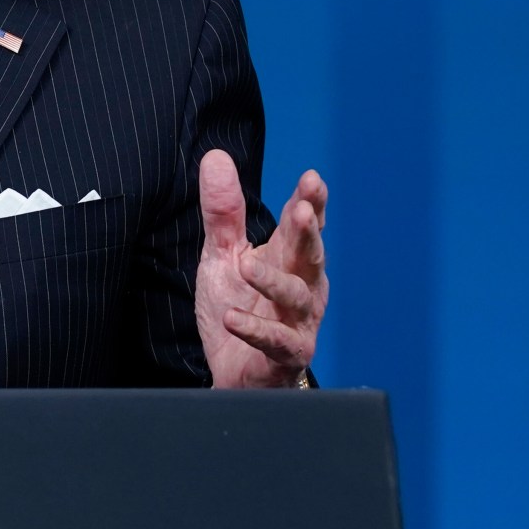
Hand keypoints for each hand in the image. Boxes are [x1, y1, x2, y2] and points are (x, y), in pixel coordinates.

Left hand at [195, 151, 327, 388]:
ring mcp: (298, 321)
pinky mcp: (287, 354)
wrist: (233, 371)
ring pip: (296, 297)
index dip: (310, 202)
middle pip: (310, 255)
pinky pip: (276, 341)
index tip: (312, 180)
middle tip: (302, 211)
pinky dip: (255, 329)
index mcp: (289, 257)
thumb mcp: (222, 255)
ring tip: (247, 266)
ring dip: (274, 280)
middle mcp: (302, 285)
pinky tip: (233, 318)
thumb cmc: (238, 306)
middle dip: (308, 233)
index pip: (304, 225)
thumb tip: (216, 156)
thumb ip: (223, 212)